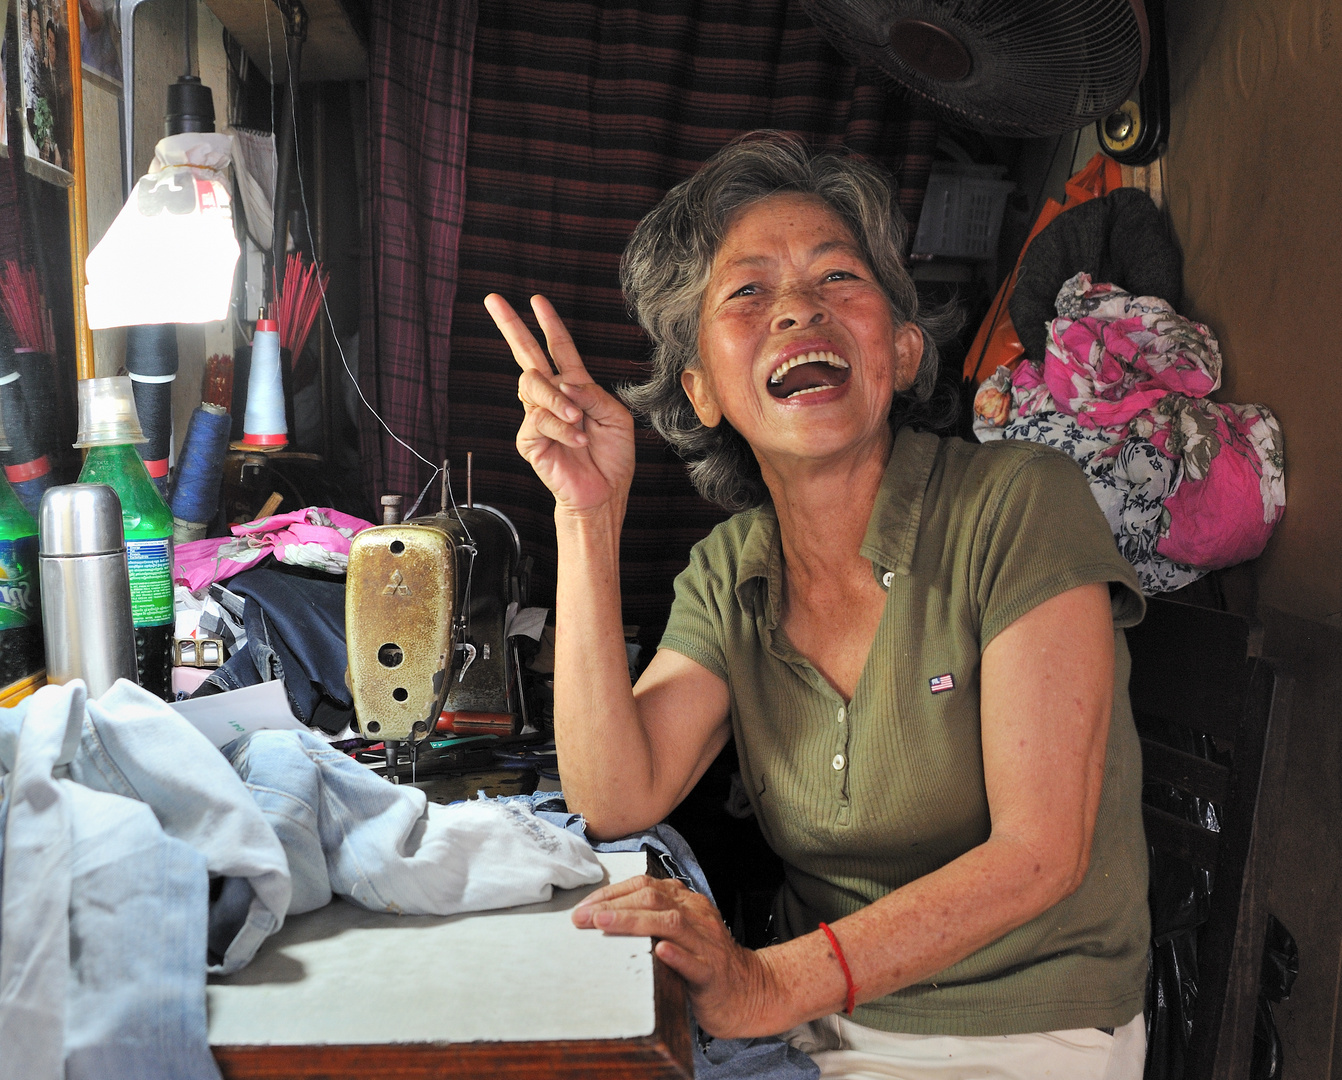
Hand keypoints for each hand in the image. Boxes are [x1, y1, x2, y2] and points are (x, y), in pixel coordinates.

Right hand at [484, 293, 634, 516]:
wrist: (603, 493)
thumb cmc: (611, 458)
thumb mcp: (616, 418)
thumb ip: (594, 394)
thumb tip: (565, 381)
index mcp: (575, 388)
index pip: (558, 349)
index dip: (549, 324)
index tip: (537, 301)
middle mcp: (552, 398)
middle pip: (527, 355)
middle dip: (510, 326)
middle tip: (493, 300)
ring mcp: (537, 417)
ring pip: (533, 384)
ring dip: (559, 401)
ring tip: (578, 420)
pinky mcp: (529, 439)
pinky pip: (539, 420)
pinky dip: (562, 429)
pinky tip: (578, 442)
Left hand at [572, 874, 784, 1037]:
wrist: (750, 991)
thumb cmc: (706, 962)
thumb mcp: (680, 932)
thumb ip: (653, 918)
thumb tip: (604, 915)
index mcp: (686, 903)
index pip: (645, 886)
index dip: (612, 893)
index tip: (583, 906)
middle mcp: (697, 917)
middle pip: (653, 899)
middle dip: (613, 905)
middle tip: (582, 918)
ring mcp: (706, 944)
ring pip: (670, 924)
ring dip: (633, 921)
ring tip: (604, 924)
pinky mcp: (712, 975)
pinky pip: (695, 963)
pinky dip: (676, 956)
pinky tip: (660, 952)